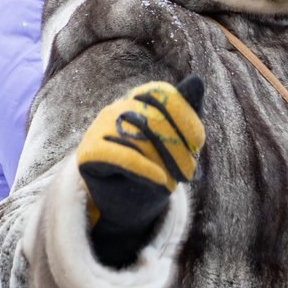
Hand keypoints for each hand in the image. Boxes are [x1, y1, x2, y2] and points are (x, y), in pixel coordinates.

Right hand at [75, 76, 205, 232]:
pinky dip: (146, 170)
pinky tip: (161, 181)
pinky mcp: (88, 153)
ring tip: (177, 180)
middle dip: (176, 144)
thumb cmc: (154, 171)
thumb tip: (197, 80)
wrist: (128, 208)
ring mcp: (97, 130)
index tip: (198, 143)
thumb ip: (186, 113)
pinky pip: (123, 156)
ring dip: (164, 161)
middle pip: (150, 116)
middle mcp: (113, 111)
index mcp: (133, 101)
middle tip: (190, 171)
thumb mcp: (176, 142)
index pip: (159, 94)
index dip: (182, 116)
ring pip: (138, 137)